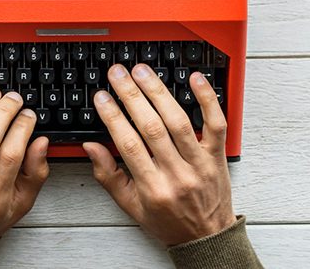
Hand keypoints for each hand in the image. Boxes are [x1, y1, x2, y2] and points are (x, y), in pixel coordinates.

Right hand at [83, 63, 236, 245]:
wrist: (206, 238)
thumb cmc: (168, 221)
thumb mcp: (131, 206)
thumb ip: (108, 176)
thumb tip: (91, 146)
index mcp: (153, 188)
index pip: (129, 145)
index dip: (113, 117)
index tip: (101, 97)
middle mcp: (178, 174)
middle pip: (152, 128)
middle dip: (132, 96)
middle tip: (118, 74)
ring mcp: (200, 163)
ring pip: (179, 121)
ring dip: (159, 92)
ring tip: (143, 72)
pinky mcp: (217, 155)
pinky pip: (216, 123)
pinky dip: (207, 99)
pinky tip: (195, 79)